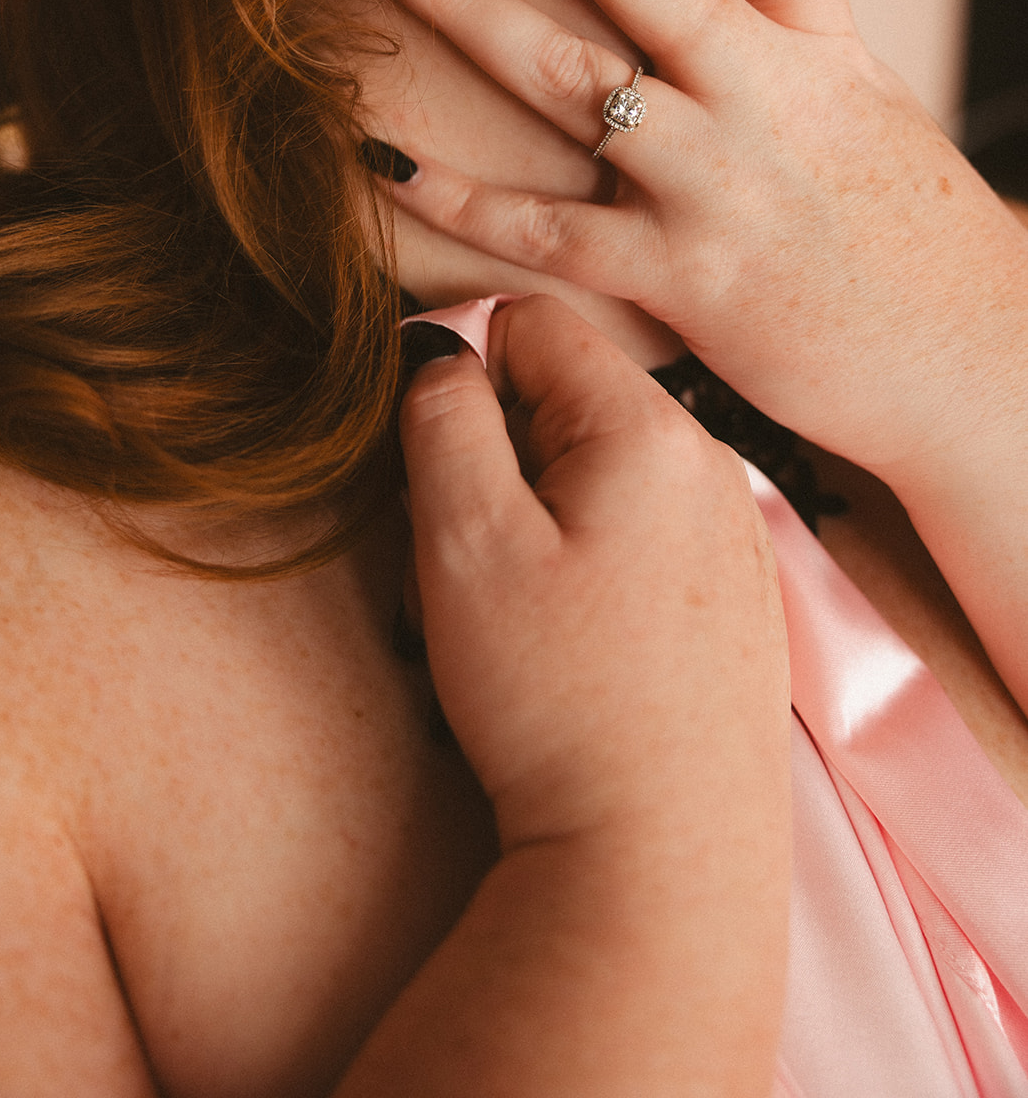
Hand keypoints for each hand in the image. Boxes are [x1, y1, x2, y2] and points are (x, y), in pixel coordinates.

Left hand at [360, 0, 1027, 493]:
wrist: (972, 371)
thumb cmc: (914, 245)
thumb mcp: (865, 114)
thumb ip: (786, 50)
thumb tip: (714, 1)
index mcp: (822, 49)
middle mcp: (765, 97)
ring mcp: (719, 186)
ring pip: (566, 76)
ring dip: (459, 0)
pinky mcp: (682, 281)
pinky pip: (542, 231)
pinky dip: (453, 197)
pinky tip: (376, 151)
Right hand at [398, 294, 786, 852]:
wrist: (663, 851)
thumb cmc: (556, 695)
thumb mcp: (465, 541)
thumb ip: (442, 417)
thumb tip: (441, 351)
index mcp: (649, 428)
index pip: (534, 324)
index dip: (464, 372)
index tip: (439, 461)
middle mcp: (711, 462)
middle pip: (570, 397)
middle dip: (502, 451)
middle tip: (474, 553)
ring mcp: (734, 532)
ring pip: (602, 467)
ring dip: (542, 510)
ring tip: (524, 609)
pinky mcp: (737, 595)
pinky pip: (644, 529)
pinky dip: (594, 558)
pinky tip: (581, 639)